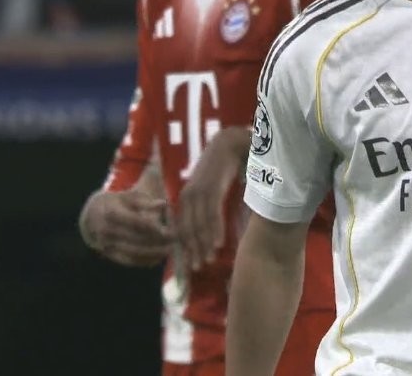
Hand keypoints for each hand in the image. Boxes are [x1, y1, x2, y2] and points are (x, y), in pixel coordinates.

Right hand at [82, 188, 171, 266]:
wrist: (92, 215)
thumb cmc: (117, 203)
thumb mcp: (128, 197)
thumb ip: (146, 201)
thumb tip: (163, 204)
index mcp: (112, 212)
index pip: (135, 222)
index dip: (152, 227)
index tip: (168, 230)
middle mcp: (107, 230)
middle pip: (135, 238)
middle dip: (156, 241)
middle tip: (173, 240)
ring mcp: (106, 244)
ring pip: (133, 252)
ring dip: (153, 253)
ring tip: (169, 250)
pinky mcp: (109, 254)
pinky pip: (128, 260)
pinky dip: (143, 261)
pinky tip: (157, 259)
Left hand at [174, 128, 250, 271]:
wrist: (230, 143)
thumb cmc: (223, 166)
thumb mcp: (210, 187)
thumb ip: (207, 205)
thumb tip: (210, 227)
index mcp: (185, 197)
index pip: (182, 227)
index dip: (186, 246)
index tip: (191, 262)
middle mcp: (187, 196)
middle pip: (188, 230)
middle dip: (193, 250)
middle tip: (198, 268)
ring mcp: (198, 193)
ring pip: (199, 225)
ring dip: (204, 245)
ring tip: (208, 261)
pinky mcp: (210, 189)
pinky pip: (212, 215)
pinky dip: (215, 231)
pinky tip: (218, 245)